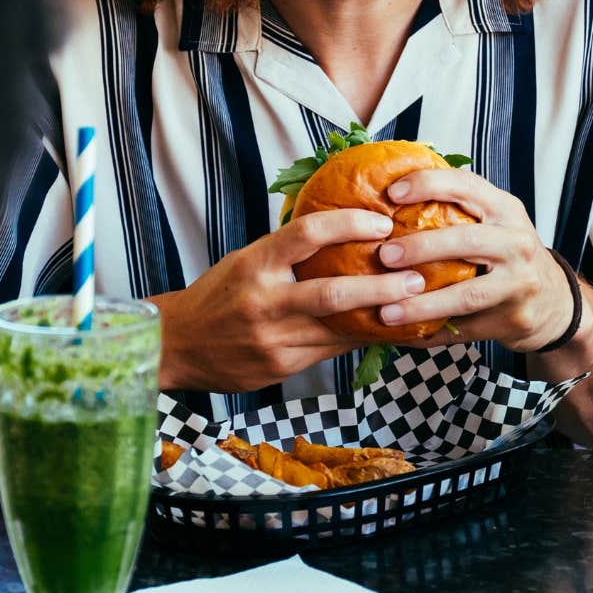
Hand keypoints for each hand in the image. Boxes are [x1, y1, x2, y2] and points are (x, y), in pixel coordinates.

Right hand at [152, 209, 426, 391]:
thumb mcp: (246, 260)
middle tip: (417, 277)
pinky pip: (330, 351)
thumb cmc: (218, 294)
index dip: (349, 224)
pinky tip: (385, 330)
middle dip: (381, 287)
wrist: (175, 345)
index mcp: (254, 264)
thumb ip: (288, 249)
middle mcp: (264, 302)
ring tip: (415, 306)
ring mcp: (272, 339)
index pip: (306, 234)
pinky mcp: (280, 367)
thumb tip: (344, 227)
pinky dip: (360, 339)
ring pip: (338, 329)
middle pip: (333, 293)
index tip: (383, 224)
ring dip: (381, 318)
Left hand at [373, 168, 577, 352]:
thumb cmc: (509, 254)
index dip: (428, 184)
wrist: (554, 300)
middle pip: (467, 240)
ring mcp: (518, 283)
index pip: (466, 185)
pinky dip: (429, 333)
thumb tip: (387, 199)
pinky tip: (401, 335)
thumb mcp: (495, 221)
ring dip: (422, 305)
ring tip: (387, 311)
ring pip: (467, 295)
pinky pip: (464, 329)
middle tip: (385, 255)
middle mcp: (516, 242)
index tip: (392, 193)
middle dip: (422, 247)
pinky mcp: (513, 318)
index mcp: (505, 210)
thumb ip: (456, 209)